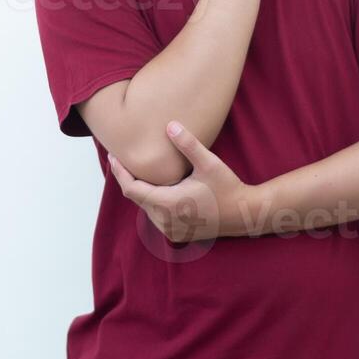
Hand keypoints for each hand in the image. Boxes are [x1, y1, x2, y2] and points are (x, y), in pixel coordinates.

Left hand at [109, 121, 261, 241]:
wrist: (244, 214)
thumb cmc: (227, 187)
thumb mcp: (209, 163)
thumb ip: (188, 144)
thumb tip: (170, 125)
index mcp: (168, 204)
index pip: (132, 189)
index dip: (121, 173)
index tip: (114, 157)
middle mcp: (165, 221)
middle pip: (136, 198)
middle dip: (129, 179)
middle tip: (122, 159)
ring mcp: (170, 230)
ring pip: (145, 208)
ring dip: (141, 191)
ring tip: (137, 171)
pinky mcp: (175, 234)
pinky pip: (155, 216)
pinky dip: (152, 202)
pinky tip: (156, 188)